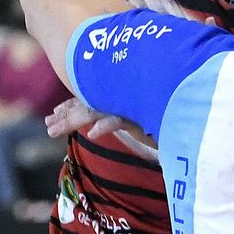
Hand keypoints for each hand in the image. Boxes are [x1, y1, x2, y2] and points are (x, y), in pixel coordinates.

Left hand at [42, 95, 158, 159]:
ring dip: (71, 120)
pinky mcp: (139, 116)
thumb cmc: (163, 122)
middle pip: (85, 105)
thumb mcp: (137, 122)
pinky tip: (92, 134)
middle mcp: (119, 99)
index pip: (89, 99)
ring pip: (93, 110)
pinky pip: (118, 119)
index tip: (54, 114)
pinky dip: (104, 125)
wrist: (184, 125)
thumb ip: (119, 119)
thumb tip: (99, 126)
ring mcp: (128, 106)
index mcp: (117, 99)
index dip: (70, 106)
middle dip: (65, 116)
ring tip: (53, 131)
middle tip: (48, 126)